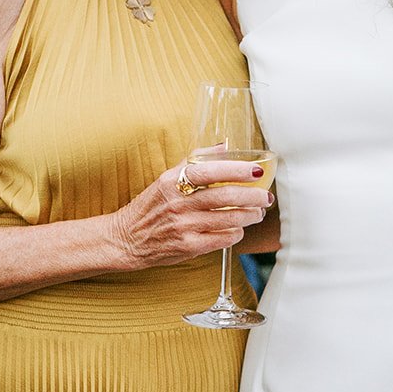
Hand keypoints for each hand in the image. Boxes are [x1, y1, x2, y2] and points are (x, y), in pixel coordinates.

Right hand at [109, 156, 270, 271]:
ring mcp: (183, 226)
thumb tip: (224, 145)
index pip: (209, 171)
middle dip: (252, 196)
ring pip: (228, 219)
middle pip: (224, 196)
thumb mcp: (166, 178)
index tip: (255, 170)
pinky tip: (239, 229)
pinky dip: (236, 233)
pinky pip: (222, 238)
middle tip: (265, 196)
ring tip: (257, 212)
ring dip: (249, 215)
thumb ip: (195, 161)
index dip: (236, 170)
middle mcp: (178, 203)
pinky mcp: (187, 246)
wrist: (127, 239)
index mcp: (172, 182)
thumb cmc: (151, 206)